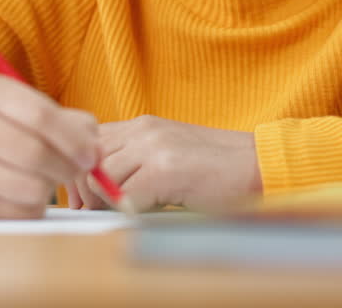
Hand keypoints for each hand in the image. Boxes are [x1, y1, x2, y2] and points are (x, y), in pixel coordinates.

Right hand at [0, 73, 98, 218]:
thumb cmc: (3, 132)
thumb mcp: (30, 112)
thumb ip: (71, 124)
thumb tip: (94, 152)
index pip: (41, 115)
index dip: (74, 140)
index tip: (91, 156)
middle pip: (35, 153)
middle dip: (66, 168)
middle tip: (74, 172)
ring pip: (30, 187)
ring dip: (48, 189)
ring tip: (43, 180)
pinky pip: (18, 213)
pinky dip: (31, 208)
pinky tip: (21, 196)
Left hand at [66, 115, 260, 211]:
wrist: (259, 166)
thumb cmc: (217, 169)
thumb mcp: (169, 155)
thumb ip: (136, 163)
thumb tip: (98, 191)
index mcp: (143, 125)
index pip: (90, 141)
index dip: (82, 171)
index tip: (83, 197)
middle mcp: (145, 130)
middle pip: (90, 158)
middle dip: (86, 189)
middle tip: (91, 211)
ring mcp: (155, 147)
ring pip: (103, 177)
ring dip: (106, 202)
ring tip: (120, 214)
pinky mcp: (166, 169)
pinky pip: (126, 196)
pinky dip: (127, 211)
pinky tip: (142, 215)